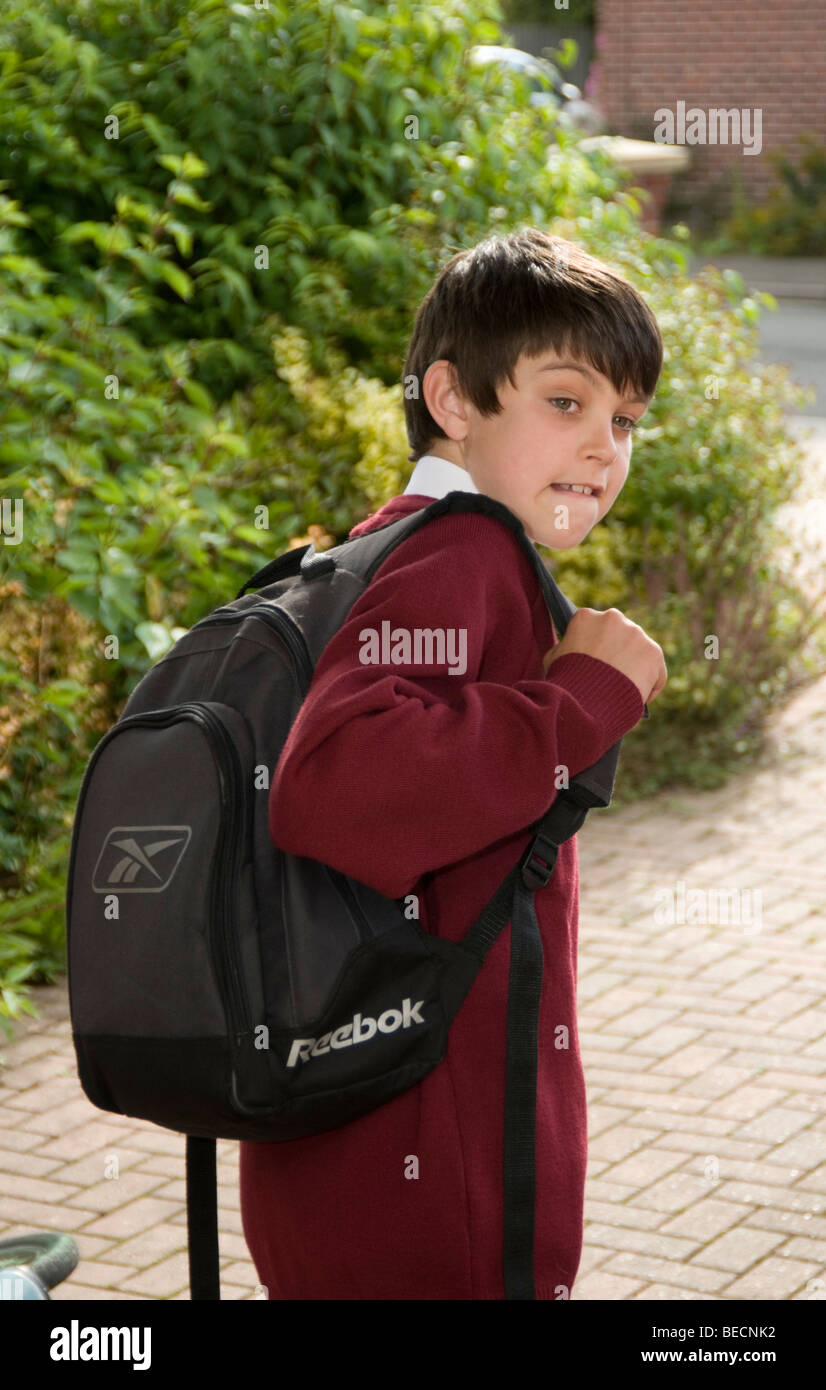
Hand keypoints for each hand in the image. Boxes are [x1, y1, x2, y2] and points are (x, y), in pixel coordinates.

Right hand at [543, 607, 666, 706]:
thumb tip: (570, 648)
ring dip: (635, 667)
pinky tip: (640, 698)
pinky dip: (651, 684)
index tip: (596, 665)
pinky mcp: (654, 651)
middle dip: (618, 654)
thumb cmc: (564, 682)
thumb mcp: (554, 658)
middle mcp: (613, 617)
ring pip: (639, 651)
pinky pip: (656, 669)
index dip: (596, 648)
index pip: (595, 628)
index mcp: (586, 616)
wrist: (585, 701)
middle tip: (612, 678)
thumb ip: (566, 647)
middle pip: (620, 635)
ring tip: (625, 691)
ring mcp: (636, 633)